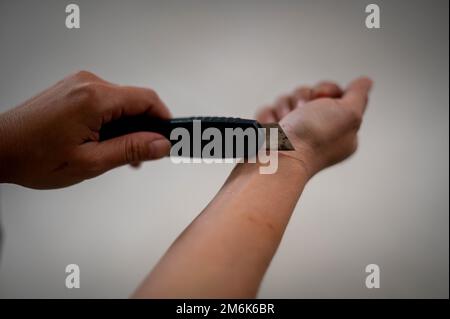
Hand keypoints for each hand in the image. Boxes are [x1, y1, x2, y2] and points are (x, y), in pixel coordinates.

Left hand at [0, 71, 171, 188]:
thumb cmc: (33, 156)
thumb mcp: (90, 162)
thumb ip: (130, 150)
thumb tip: (162, 144)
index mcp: (94, 99)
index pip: (147, 99)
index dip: (165, 120)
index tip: (171, 138)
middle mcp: (88, 84)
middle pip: (136, 101)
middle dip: (145, 128)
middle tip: (143, 156)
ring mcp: (80, 85)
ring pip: (122, 103)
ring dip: (129, 127)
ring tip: (120, 154)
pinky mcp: (74, 90)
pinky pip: (106, 102)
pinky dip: (114, 121)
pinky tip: (108, 142)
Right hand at [256, 77, 371, 176]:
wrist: (278, 160)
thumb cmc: (314, 140)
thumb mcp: (349, 113)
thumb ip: (359, 95)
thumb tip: (365, 82)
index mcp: (339, 129)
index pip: (334, 94)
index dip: (327, 90)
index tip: (321, 99)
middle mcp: (316, 131)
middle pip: (308, 93)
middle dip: (302, 97)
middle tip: (302, 112)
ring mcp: (292, 133)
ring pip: (286, 100)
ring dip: (284, 107)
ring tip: (285, 123)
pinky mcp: (271, 134)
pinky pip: (268, 111)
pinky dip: (268, 117)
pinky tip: (273, 128)